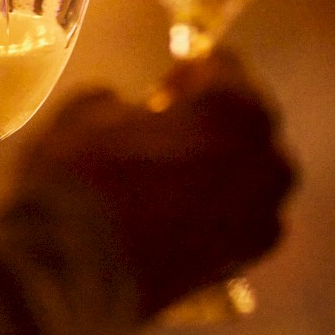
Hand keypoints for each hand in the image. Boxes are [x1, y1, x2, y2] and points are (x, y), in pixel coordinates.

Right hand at [10, 49, 295, 318]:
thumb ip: (126, 102)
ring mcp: (261, 213)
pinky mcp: (246, 259)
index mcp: (233, 105)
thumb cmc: (80, 174)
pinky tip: (182, 216)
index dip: (193, 70)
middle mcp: (264, 157)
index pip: (225, 66)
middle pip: (248, 122)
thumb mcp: (90, 109)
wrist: (70, 267)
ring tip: (178, 178)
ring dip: (224, 168)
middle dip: (214, 122)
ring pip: (253, 176)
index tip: (169, 82)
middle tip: (172, 131)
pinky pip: (243, 222)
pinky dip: (222, 214)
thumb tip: (132, 113)